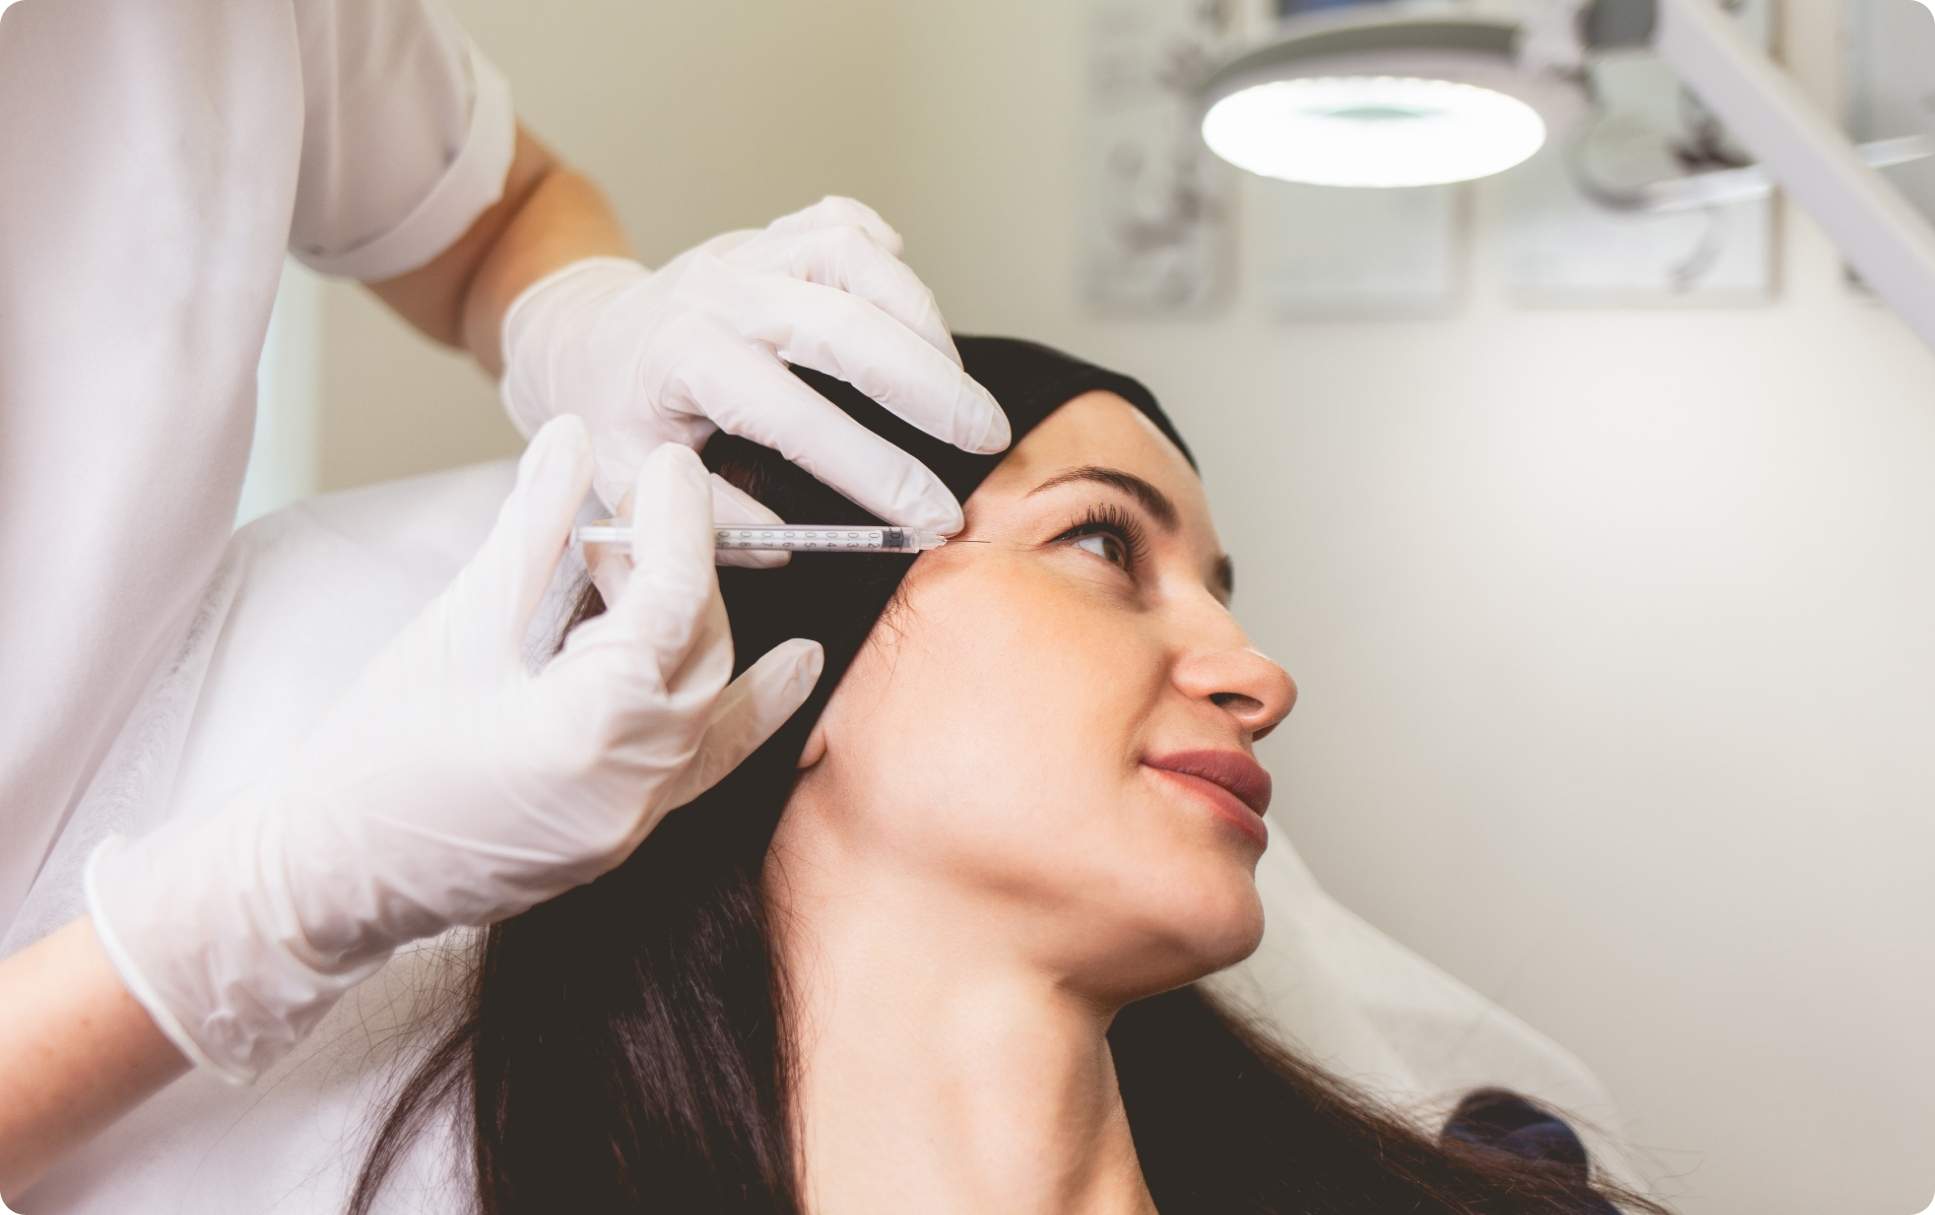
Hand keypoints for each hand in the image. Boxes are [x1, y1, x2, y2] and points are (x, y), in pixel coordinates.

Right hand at [84, 418, 822, 1082]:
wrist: (324, 879)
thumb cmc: (373, 758)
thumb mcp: (456, 627)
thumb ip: (531, 530)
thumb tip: (571, 439)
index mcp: (589, 729)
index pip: (673, 601)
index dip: (678, 522)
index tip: (674, 465)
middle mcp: (634, 785)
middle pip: (700, 649)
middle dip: (681, 571)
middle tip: (635, 514)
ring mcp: (634, 822)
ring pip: (707, 701)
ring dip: (694, 627)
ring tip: (648, 568)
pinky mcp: (623, 838)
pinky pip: (708, 762)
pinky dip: (747, 708)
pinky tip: (794, 663)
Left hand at [497, 196, 1009, 534]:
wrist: (582, 339)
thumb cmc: (614, 422)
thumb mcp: (631, 489)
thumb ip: (706, 522)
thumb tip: (788, 542)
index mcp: (680, 359)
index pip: (793, 416)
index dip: (872, 470)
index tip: (932, 516)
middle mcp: (718, 293)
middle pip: (842, 323)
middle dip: (929, 387)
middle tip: (988, 439)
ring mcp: (748, 253)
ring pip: (852, 256)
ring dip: (920, 318)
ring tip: (958, 387)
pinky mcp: (771, 235)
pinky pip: (841, 222)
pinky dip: (887, 258)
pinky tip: (913, 312)